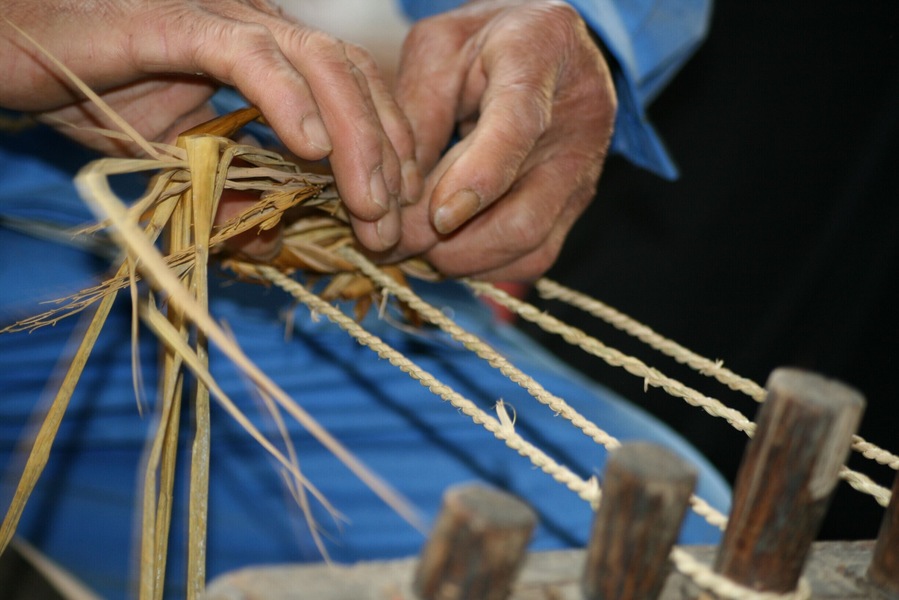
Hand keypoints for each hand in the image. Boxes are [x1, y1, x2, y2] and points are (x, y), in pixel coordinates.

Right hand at [0, 0, 421, 253]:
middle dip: (388, 155)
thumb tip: (272, 245)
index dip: (391, 145)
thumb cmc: (96, 93)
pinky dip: (286, 100)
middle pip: (354, 76)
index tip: (401, 209)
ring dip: (355, 139)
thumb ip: (231, 193)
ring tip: (370, 203)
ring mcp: (221, 18)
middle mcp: (259, 26)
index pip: (356, 88)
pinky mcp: (176, 24)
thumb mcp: (180, 160)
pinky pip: (248, 56)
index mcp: (270, 53)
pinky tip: (311, 148)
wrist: (14, 48)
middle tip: (394, 226)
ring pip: (319, 63)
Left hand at [388, 0, 615, 280]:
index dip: (478, 179)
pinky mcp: (576, 203)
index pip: (517, 127)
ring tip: (418, 245)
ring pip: (530, 247)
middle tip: (399, 242)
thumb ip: (417, 114)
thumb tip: (395, 198)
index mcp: (539, 54)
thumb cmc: (483, 41)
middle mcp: (578, 119)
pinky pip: (535, 256)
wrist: (544, 44)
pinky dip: (486, 264)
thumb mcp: (436, 51)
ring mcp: (583, 169)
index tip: (438, 218)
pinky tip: (450, 247)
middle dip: (455, 245)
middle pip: (526, 216)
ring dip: (465, 260)